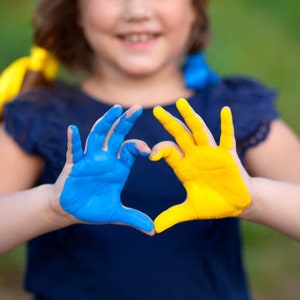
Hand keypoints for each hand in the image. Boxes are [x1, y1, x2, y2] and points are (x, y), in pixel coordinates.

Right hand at [56, 105, 153, 234]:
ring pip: (98, 136)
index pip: (131, 149)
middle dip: (126, 121)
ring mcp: (90, 159)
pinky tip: (72, 129)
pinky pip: (74, 151)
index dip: (139, 146)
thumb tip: (153, 231)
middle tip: (137, 107)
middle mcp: (106, 159)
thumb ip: (134, 218)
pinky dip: (74, 141)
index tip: (148, 151)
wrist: (71, 211)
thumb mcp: (116, 214)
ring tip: (115, 110)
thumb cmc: (94, 208)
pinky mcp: (74, 165)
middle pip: (117, 135)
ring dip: (106, 123)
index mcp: (119, 167)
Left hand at [150, 98, 250, 232]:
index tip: (151, 154)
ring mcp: (211, 153)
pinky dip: (226, 124)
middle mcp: (195, 156)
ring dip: (191, 117)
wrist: (237, 204)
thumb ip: (173, 216)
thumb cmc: (214, 204)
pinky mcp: (228, 155)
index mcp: (184, 167)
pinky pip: (227, 137)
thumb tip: (154, 229)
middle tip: (156, 110)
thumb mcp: (191, 210)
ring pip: (199, 131)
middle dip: (168, 123)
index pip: (168, 152)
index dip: (159, 150)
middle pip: (179, 135)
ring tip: (182, 102)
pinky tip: (225, 110)